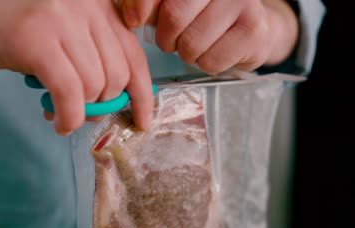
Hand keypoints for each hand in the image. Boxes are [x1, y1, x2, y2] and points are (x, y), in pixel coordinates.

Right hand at [0, 0, 153, 134]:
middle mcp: (86, 7)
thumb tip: (111, 106)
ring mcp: (61, 19)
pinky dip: (69, 117)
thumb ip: (92, 64)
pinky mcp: (36, 38)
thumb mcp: (65, 42)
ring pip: (94, 86)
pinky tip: (59, 124)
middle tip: (81, 114)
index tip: (142, 120)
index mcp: (99, 7)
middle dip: (102, 105)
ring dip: (81, 112)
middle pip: (116, 75)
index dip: (143, 94)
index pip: (135, 56)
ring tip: (60, 114)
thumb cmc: (17, 34)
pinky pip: (70, 92)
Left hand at [119, 0, 298, 73]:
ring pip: (192, 43)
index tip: (134, 21)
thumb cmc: (202, 16)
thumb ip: (148, 5)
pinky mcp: (252, 30)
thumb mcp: (172, 4)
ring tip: (196, 45)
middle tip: (172, 40)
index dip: (140, 7)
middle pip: (175, 16)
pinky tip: (214, 51)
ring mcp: (242, 3)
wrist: (250, 29)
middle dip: (166, 37)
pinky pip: (211, 61)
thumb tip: (132, 16)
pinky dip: (206, 64)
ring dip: (187, 54)